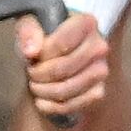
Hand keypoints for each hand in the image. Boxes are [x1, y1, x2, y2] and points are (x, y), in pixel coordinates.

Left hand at [15, 7, 112, 123]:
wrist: (61, 50)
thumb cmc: (45, 34)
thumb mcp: (31, 23)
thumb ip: (28, 31)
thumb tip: (31, 51)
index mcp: (86, 23)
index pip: (61, 44)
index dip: (41, 55)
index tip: (32, 56)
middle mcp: (99, 46)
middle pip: (63, 68)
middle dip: (39, 75)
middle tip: (31, 72)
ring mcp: (101, 71)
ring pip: (67, 89)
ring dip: (44, 91)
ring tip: (35, 85)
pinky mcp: (99, 92)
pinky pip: (74, 105)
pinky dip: (53, 106)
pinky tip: (42, 101)